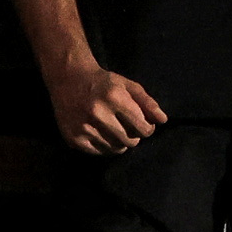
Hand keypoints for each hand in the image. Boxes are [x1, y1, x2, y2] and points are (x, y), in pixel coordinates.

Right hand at [52, 53, 167, 157]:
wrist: (69, 78)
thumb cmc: (103, 82)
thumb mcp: (127, 85)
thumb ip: (147, 102)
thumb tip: (163, 120)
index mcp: (115, 98)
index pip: (143, 127)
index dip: (148, 129)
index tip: (144, 125)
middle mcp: (98, 113)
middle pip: (130, 141)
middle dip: (134, 136)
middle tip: (129, 127)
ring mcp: (84, 127)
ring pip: (115, 148)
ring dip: (120, 142)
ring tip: (115, 130)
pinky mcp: (74, 138)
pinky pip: (99, 152)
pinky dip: (105, 146)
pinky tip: (102, 133)